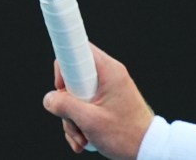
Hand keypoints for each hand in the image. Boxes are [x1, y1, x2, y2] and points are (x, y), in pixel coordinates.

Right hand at [44, 44, 155, 158]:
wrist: (146, 147)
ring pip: (76, 97)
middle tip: (74, 120)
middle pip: (73, 79)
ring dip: (73, 119)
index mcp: (109, 71)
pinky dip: (80, 123)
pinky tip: (84, 139)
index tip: (61, 86)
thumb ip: (65, 107)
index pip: (80, 50)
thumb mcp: (90, 121)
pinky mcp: (106, 102)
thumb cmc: (126, 133)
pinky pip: (84, 107)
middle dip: (67, 104)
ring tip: (83, 136)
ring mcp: (107, 89)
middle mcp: (109, 76)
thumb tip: (49, 99)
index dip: (65, 67)